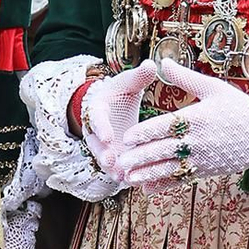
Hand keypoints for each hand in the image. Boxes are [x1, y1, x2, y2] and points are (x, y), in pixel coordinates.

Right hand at [78, 62, 156, 177]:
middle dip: (103, 154)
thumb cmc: (120, 92)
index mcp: (97, 109)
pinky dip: (123, 174)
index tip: (108, 136)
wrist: (111, 106)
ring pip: (104, 159)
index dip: (101, 127)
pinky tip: (134, 183)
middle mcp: (96, 130)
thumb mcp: (128, 83)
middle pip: (96, 144)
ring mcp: (102, 145)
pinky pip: (115, 167)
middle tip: (111, 162)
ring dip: (112, 169)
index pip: (96, 118)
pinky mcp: (111, 155)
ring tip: (122, 178)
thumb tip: (152, 65)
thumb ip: (139, 76)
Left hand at [112, 61, 248, 191]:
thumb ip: (184, 78)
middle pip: (164, 151)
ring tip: (128, 178)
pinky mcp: (206, 171)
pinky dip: (164, 185)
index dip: (144, 133)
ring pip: (170, 169)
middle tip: (119, 162)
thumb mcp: (212, 88)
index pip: (165, 127)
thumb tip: (161, 62)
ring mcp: (202, 159)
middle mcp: (198, 141)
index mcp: (197, 118)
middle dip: (140, 158)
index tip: (126, 137)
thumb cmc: (238, 107)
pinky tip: (147, 189)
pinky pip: (181, 180)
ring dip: (148, 175)